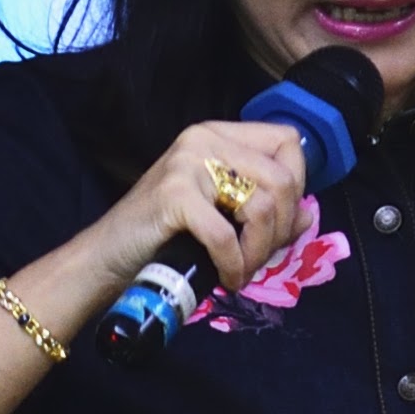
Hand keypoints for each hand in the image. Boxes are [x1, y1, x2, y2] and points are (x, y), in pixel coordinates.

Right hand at [97, 116, 314, 299]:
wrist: (107, 256)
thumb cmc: (163, 236)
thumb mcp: (221, 217)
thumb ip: (264, 211)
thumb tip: (307, 216)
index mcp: (219, 135)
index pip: (287, 142)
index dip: (297, 185)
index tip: (277, 222)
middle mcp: (205, 138)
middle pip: (283, 178)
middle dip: (280, 229)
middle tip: (258, 258)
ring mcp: (188, 162)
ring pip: (260, 206)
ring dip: (258, 252)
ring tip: (241, 271)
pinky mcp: (173, 194)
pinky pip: (225, 235)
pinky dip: (233, 264)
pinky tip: (226, 278)